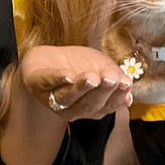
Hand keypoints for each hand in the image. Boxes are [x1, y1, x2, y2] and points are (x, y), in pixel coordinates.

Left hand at [18, 45, 132, 120]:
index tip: (124, 83)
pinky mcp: (36, 83)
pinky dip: (57, 79)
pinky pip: (48, 82)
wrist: (47, 56)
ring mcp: (52, 98)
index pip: (106, 106)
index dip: (116, 96)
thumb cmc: (76, 65)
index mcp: (89, 107)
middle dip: (101, 91)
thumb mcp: (100, 67)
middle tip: (110, 78)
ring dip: (80, 87)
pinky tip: (68, 75)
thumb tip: (129, 95)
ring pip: (67, 97)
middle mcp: (71, 108)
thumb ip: (115, 79)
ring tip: (91, 77)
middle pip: (88, 105)